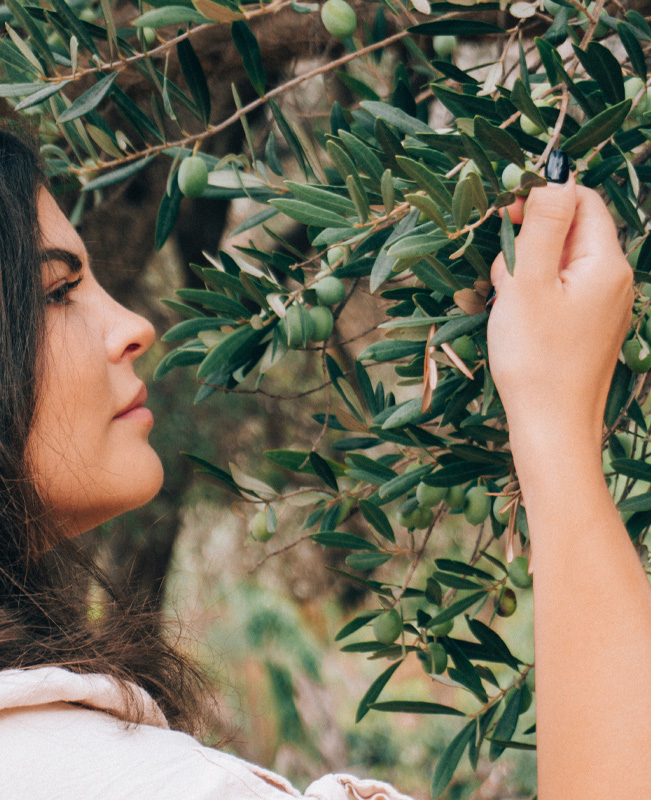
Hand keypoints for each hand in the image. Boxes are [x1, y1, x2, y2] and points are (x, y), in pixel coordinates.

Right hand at [487, 174, 633, 442]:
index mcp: (607, 263)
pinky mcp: (589, 328)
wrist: (551, 427)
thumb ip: (543, 223)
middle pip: (569, 232)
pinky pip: (561, 292)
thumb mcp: (530, 280)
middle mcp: (615, 281)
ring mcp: (604, 307)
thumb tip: (555, 174)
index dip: (542, 200)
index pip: (582, 201)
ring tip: (510, 304)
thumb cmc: (535, 357)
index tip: (506, 218)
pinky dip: (535, 296)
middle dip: (530, 243)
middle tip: (507, 275)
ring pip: (560, 264)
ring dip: (528, 272)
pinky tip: (520, 321)